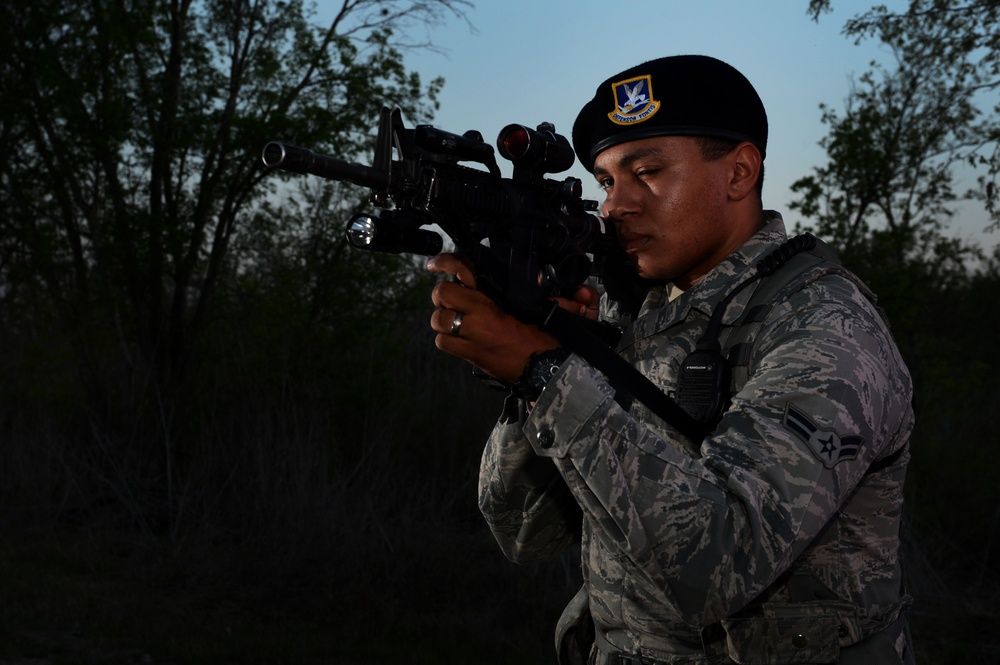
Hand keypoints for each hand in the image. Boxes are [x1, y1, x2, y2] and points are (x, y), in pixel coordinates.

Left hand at [427, 254, 563, 381]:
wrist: (545, 362)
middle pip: (442, 293)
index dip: (445, 262)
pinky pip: (444, 342)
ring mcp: (474, 333)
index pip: (464, 268)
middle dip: (442, 296)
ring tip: (455, 322)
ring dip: (443, 320)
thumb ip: (515, 288)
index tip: (435, 264)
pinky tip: (458, 340)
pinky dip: (447, 340)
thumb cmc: (542, 331)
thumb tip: (503, 279)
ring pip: (438, 319)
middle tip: (451, 301)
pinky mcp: (472, 353)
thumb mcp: (529, 302)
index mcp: (497, 293)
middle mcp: (482, 310)